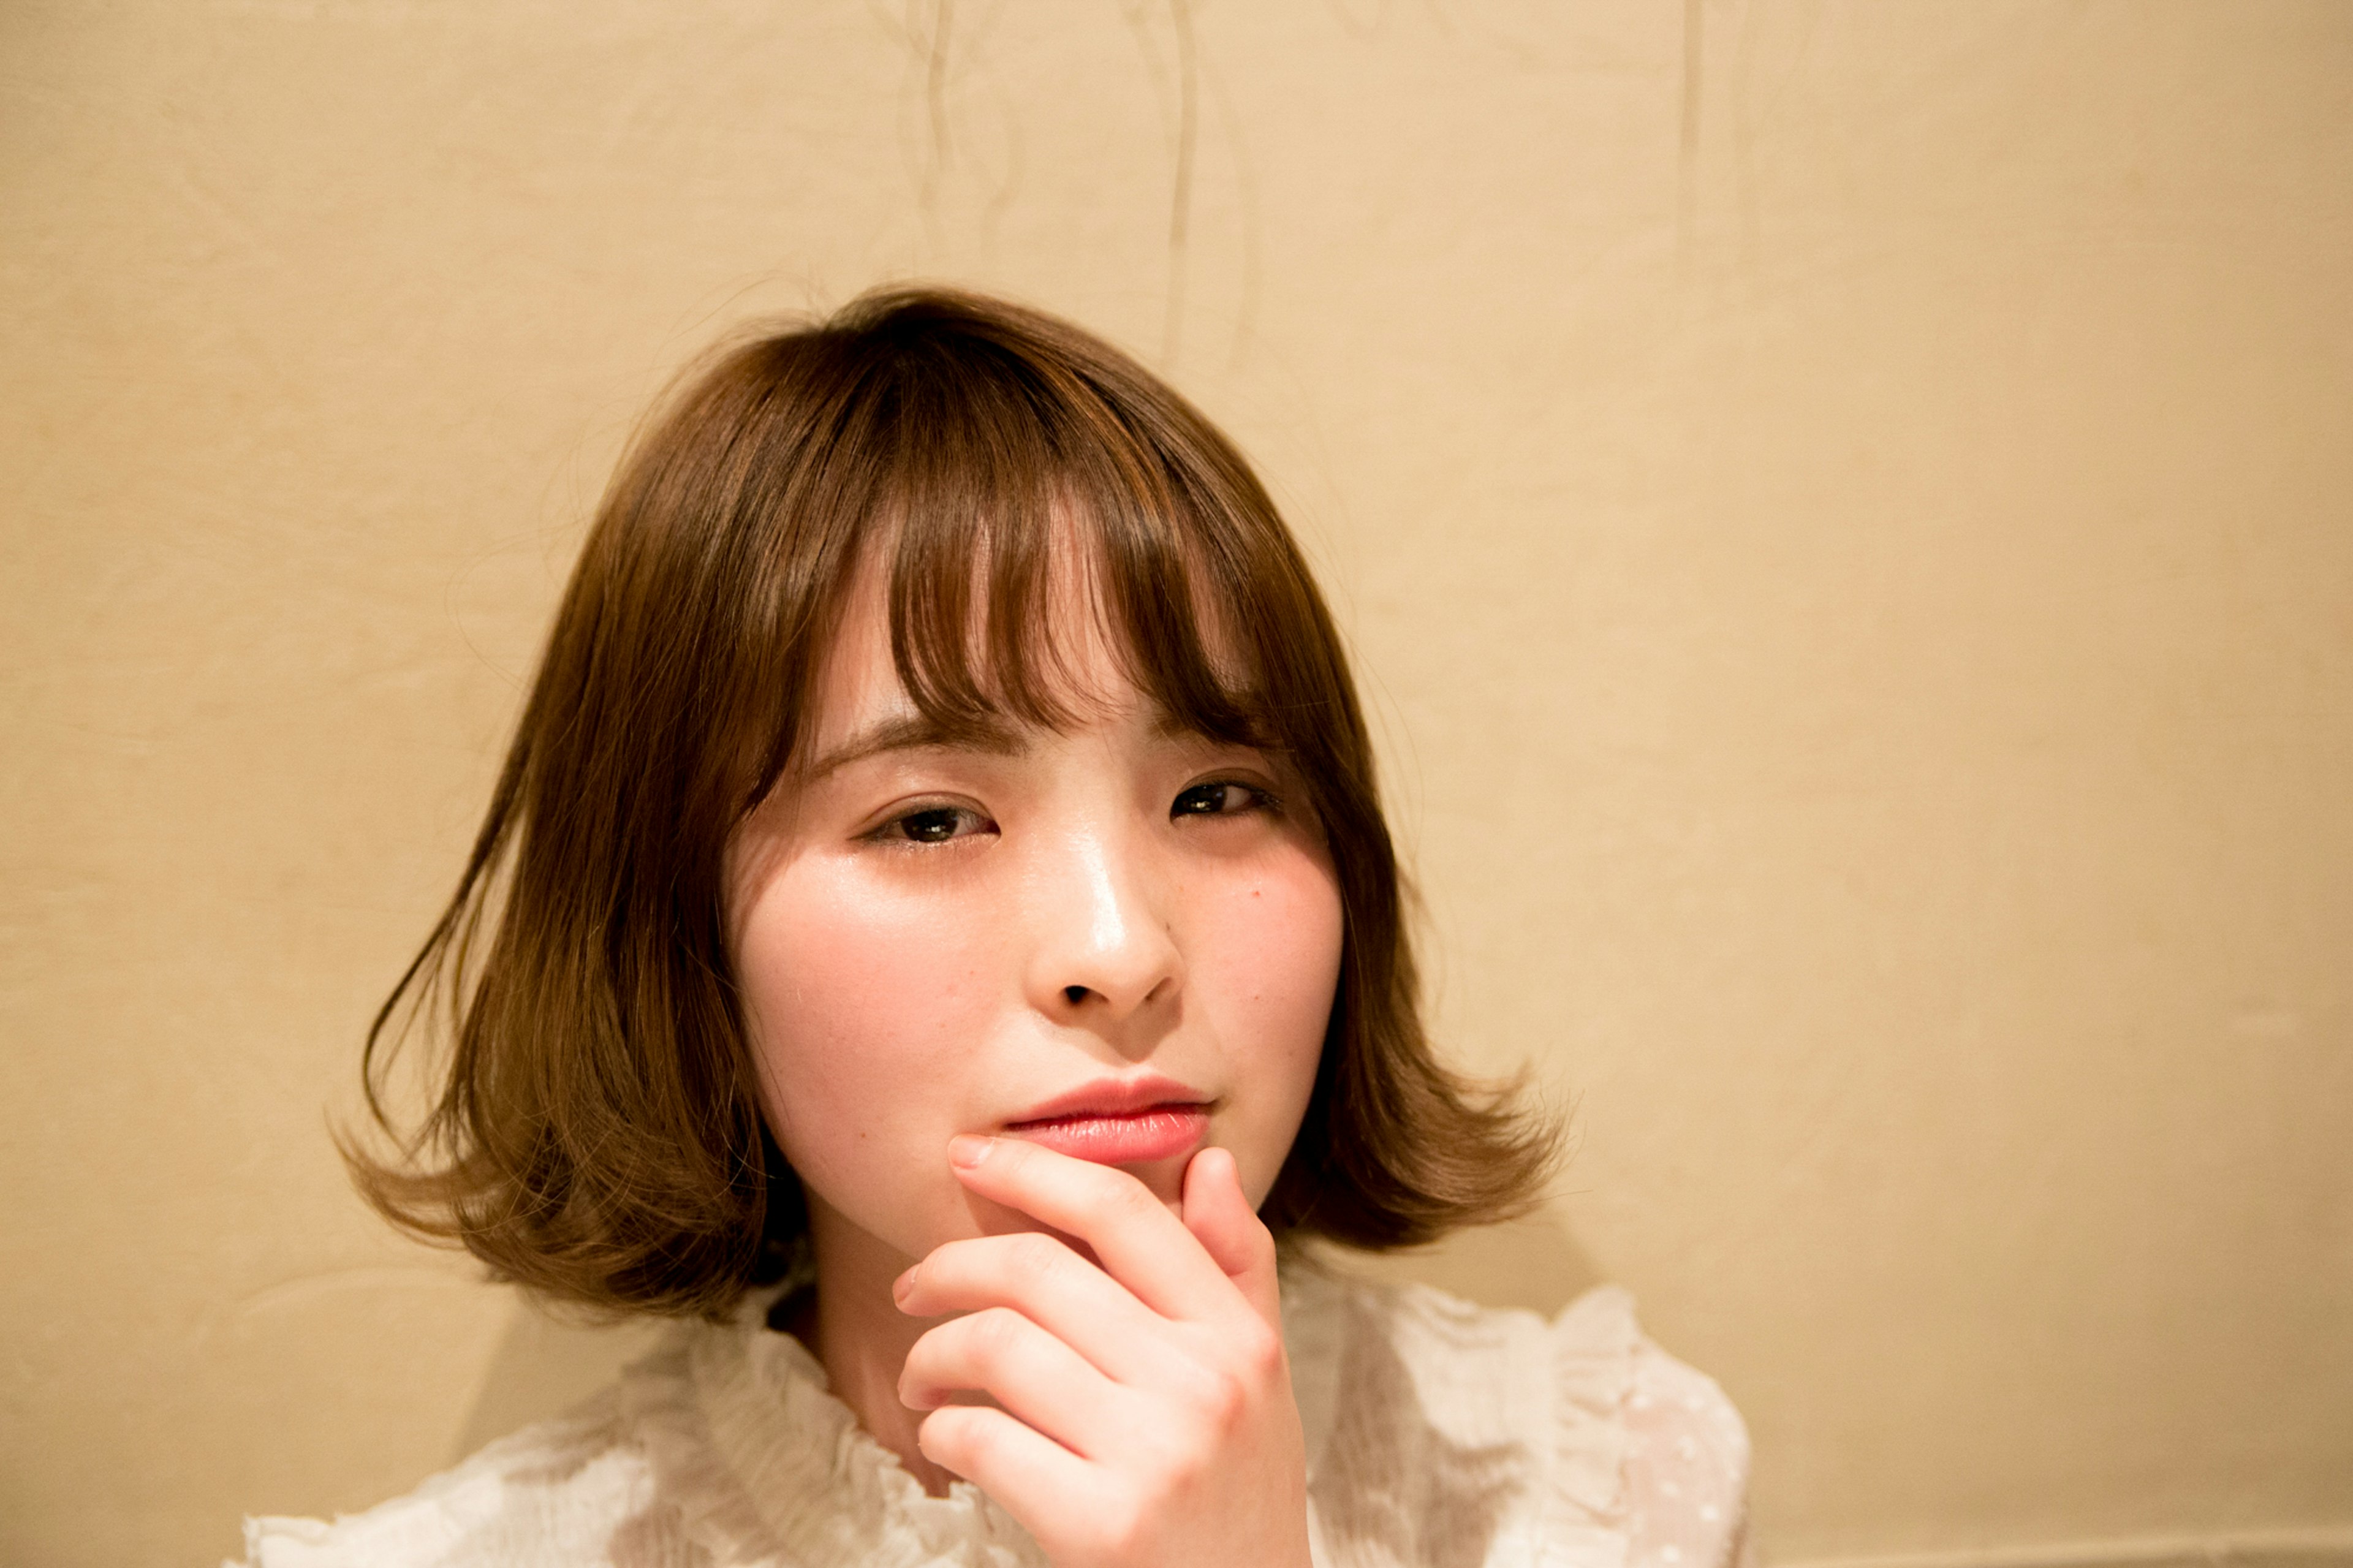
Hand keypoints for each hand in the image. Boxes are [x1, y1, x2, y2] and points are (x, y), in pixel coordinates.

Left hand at [893, 1136, 1312, 1567]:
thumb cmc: (1236, 1502)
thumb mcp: (1260, 1384)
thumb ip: (1237, 1271)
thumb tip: (1210, 1161)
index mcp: (1238, 1337)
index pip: (1123, 1212)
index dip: (1033, 1169)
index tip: (967, 1159)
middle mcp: (1202, 1382)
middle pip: (1038, 1270)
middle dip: (949, 1268)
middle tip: (913, 1289)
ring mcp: (1155, 1454)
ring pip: (996, 1346)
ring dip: (930, 1357)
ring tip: (921, 1382)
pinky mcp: (1103, 1525)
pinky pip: (981, 1439)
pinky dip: (940, 1434)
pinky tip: (945, 1444)